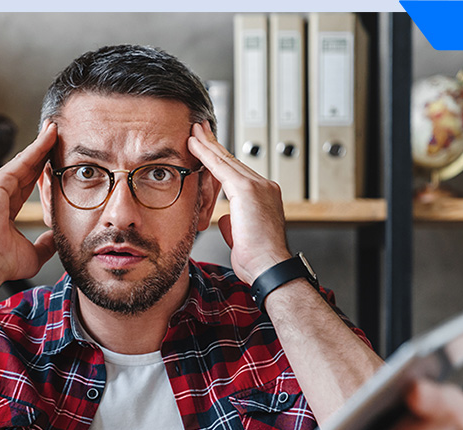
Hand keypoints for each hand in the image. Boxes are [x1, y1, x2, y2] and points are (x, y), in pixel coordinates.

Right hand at [0, 120, 57, 282]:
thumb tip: (57, 238)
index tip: (55, 157)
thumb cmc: (3, 263)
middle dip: (41, 150)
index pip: (27, 184)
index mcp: (3, 209)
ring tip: (55, 128)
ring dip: (40, 144)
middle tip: (55, 132)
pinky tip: (49, 137)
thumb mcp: (34, 253)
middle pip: (25, 167)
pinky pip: (21, 161)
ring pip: (23, 160)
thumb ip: (45, 243)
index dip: (41, 170)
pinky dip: (36, 148)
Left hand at [187, 122, 291, 283]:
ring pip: (226, 160)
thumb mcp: (242, 236)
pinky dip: (206, 154)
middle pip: (233, 160)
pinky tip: (194, 144)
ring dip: (207, 145)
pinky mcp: (248, 189)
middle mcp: (264, 186)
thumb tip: (227, 218)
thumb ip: (235, 222)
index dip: (221, 159)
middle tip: (199, 129)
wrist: (269, 266)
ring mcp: (259, 186)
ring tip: (193, 132)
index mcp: (264, 196)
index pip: (237, 173)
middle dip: (214, 145)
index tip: (209, 149)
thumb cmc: (257, 259)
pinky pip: (221, 167)